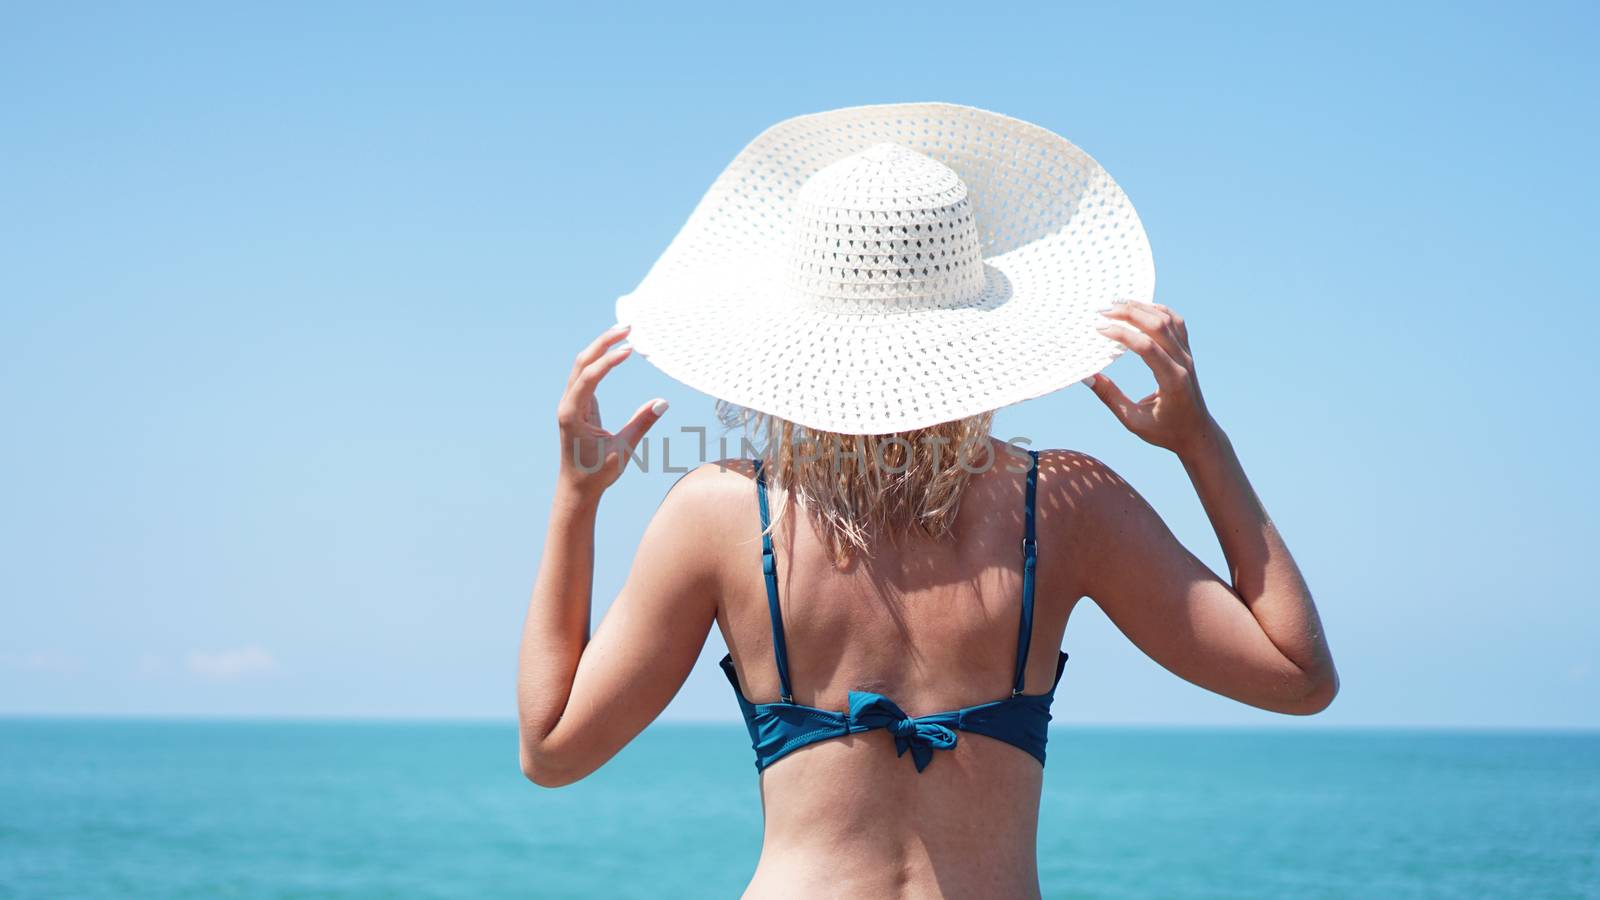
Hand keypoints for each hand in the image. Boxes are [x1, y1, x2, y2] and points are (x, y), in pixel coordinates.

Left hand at [556, 324, 667, 497]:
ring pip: (582, 366)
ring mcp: (571, 403)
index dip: (609, 361)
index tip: (631, 349)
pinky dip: (601, 360)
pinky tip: (616, 350)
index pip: (589, 377)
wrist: (577, 488)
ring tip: (624, 332)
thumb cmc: (597, 473)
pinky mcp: (579, 405)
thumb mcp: (623, 449)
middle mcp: (568, 404)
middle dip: (604, 342)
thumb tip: (663, 402)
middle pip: (582, 363)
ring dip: (601, 347)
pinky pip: (587, 375)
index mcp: (572, 414)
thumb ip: (641, 423)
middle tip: (628, 327)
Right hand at [1085, 300, 1218, 455]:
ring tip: (1117, 303)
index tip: (1099, 329)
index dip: (1122, 334)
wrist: (1197, 433)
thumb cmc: (1165, 431)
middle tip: (1103, 310)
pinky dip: (1158, 310)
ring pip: (1168, 319)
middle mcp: (1183, 363)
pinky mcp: (1187, 353)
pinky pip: (1176, 323)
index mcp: (1172, 380)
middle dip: (1129, 313)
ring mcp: (1188, 356)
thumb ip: (1110, 397)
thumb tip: (1087, 376)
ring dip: (1142, 307)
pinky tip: (1141, 308)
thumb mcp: (1133, 421)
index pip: (1146, 347)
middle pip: (1158, 326)